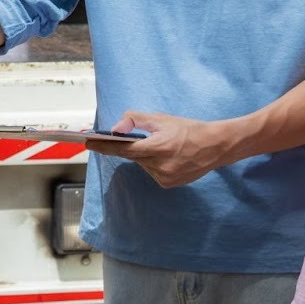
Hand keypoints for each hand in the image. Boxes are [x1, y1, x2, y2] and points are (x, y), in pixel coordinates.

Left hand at [83, 110, 237, 187]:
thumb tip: (115, 129)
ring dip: (145, 156)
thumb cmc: (188, 129)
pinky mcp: (169, 184)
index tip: (88, 142)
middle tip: (143, 138)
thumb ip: (135, 120)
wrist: (216, 145)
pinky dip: (154, 164)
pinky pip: (152, 173)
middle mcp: (160, 165)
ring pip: (143, 165)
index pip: (123, 148)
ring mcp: (165, 178)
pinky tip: (169, 157)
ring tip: (164, 147)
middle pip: (133, 157)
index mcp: (158, 147)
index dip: (103, 146)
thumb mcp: (161, 119)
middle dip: (132, 147)